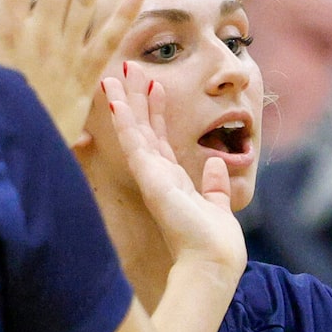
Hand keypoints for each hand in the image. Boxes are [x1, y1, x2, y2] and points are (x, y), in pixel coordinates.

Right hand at [88, 71, 245, 275]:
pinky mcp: (150, 178)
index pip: (160, 139)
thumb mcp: (217, 205)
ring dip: (124, 102)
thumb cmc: (215, 243)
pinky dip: (124, 120)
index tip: (155, 86)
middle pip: (143, 129)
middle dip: (136, 98)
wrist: (212, 262)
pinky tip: (117, 99)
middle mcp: (158, 176)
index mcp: (173, 182)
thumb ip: (213, 184)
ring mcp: (151, 176)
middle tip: (128, 69)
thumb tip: (217, 160)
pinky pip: (134, 142)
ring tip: (115, 74)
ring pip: (133, 131)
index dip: (156, 112)